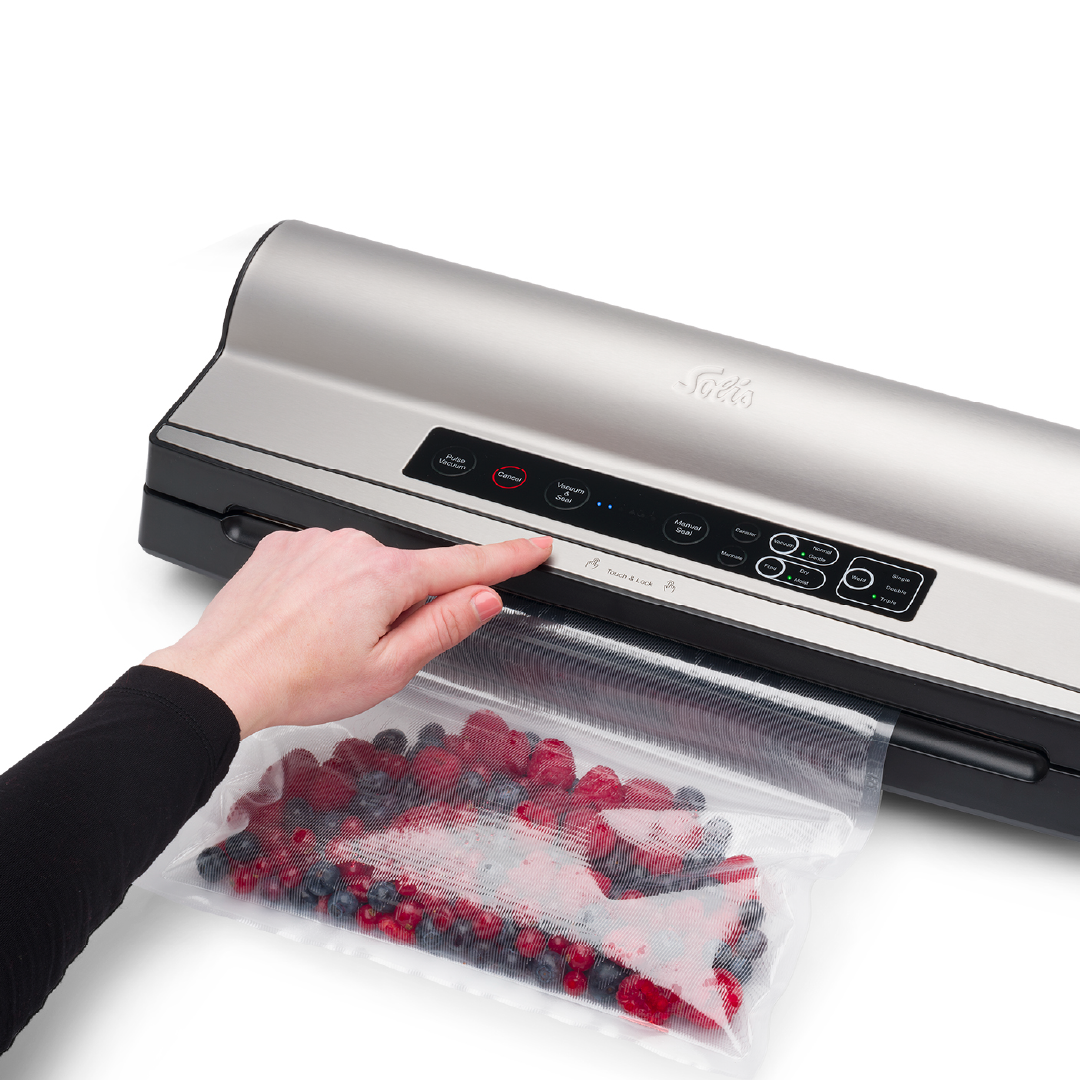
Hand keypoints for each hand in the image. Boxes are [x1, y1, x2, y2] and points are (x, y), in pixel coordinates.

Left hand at [143, 529, 551, 737]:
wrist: (221, 676)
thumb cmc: (298, 681)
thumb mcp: (389, 668)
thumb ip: (443, 626)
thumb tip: (484, 596)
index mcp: (387, 575)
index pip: (466, 563)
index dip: (507, 557)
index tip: (535, 547)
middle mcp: (353, 546)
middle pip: (406, 573)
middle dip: (401, 607)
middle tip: (366, 652)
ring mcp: (316, 542)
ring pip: (363, 569)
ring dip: (359, 599)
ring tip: (324, 641)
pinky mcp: (285, 546)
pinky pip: (326, 562)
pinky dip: (325, 589)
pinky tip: (304, 622)